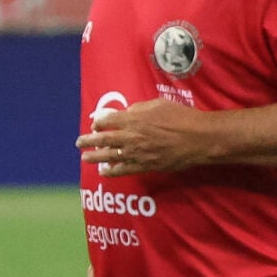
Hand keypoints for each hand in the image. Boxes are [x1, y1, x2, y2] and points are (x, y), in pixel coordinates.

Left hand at [78, 99, 215, 177]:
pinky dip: (112, 171)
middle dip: (89, 141)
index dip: (99, 122)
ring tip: (84, 158)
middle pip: (104, 139)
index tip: (95, 124)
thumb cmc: (180, 117)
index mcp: (133, 119)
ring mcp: (137, 153)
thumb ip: (139, 108)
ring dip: (95, 157)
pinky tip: (104, 172)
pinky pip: (124, 170)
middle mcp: (131, 136)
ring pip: (110, 156)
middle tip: (79, 143)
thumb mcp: (158, 104)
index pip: (108, 120)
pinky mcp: (145, 166)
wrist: (196, 138)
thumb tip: (128, 113)